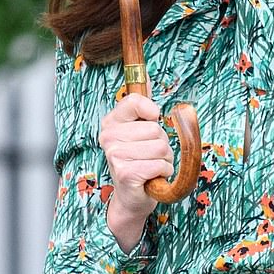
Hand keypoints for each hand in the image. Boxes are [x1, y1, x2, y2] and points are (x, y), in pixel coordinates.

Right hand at [99, 80, 174, 230]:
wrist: (133, 197)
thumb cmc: (140, 162)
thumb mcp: (140, 132)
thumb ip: (143, 107)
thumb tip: (146, 77)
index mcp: (111, 123)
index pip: (135, 102)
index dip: (152, 112)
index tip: (152, 122)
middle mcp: (108, 137)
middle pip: (155, 129)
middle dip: (162, 144)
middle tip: (151, 156)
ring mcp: (115, 156)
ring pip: (160, 148)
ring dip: (165, 160)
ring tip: (153, 167)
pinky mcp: (126, 173)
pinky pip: (160, 165)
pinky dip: (163, 172)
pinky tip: (153, 177)